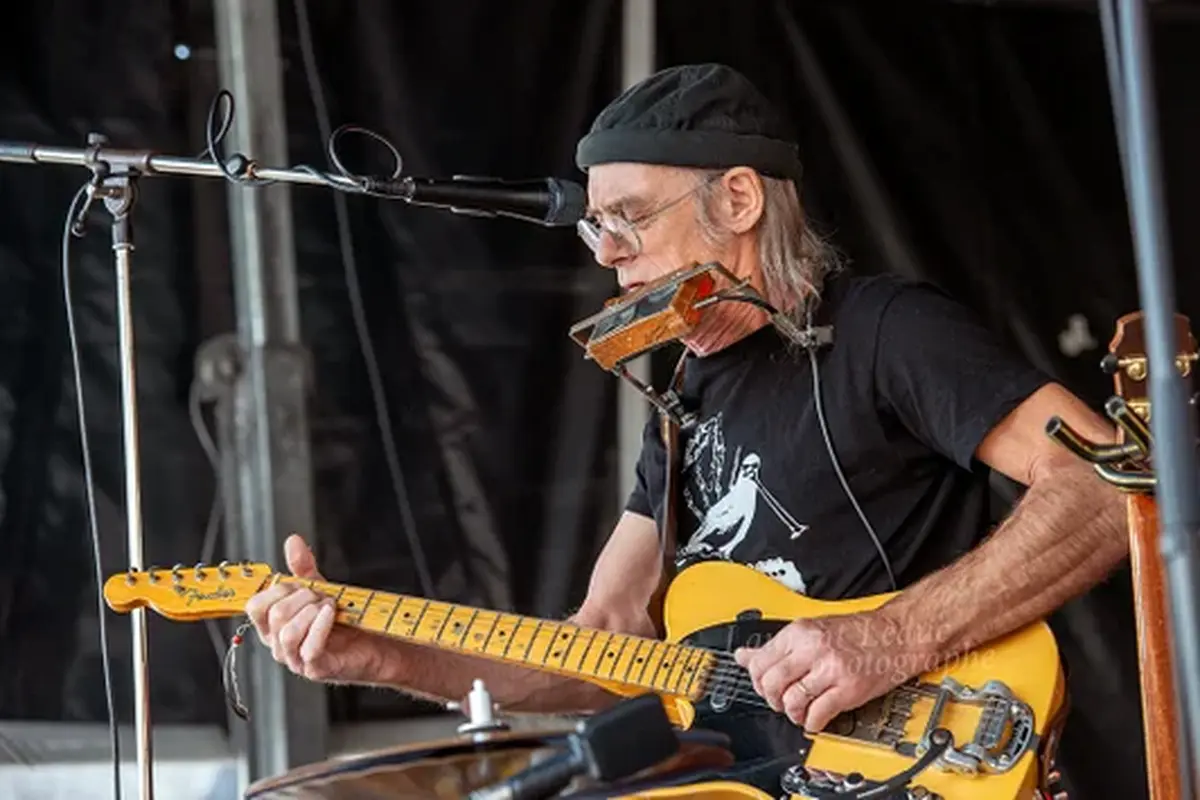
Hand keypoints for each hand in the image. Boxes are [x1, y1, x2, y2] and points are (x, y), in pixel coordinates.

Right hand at [244, 534, 382, 683]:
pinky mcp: (316, 669)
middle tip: (323, 596)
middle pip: (274, 615)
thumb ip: (302, 567)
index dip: (278, 589)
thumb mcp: (320, 590)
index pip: (255, 606)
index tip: (301, 584)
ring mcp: (296, 660)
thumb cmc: (345, 621)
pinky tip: (331, 613)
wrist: (376, 643)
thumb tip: (293, 541)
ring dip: (312, 611)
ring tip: (330, 606)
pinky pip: (309, 647)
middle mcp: (280, 645)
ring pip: (288, 632)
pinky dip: (321, 625)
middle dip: (302, 597)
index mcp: (274, 627)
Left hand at [733, 611, 937, 731]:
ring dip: (791, 713)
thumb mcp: (812, 629)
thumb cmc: (858, 633)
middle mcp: (813, 649)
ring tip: (799, 711)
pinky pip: (818, 714)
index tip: (763, 687)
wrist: (897, 634)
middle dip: (771, 699)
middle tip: (780, 702)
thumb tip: (744, 656)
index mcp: (800, 632)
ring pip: (791, 700)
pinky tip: (815, 720)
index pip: (759, 662)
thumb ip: (777, 646)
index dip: (757, 681)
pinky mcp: (849, 689)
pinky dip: (812, 723)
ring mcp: (831, 669)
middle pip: (771, 683)